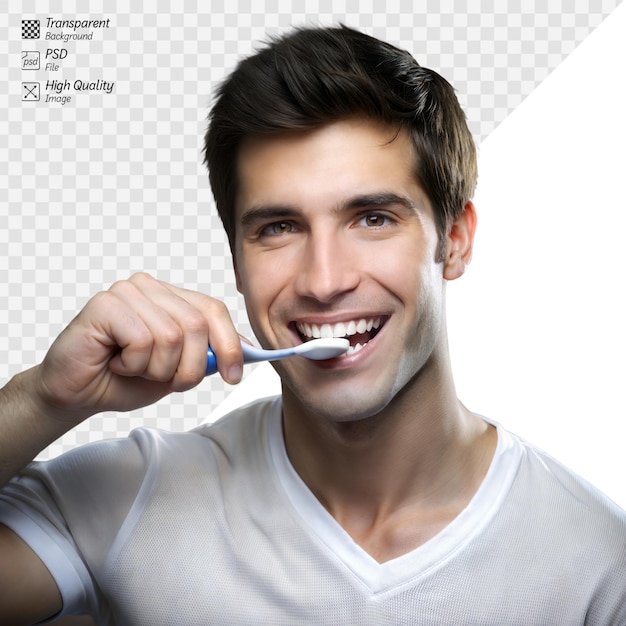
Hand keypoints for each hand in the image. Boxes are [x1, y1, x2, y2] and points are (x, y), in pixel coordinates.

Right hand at [33, 273, 242, 423]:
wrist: (79, 394)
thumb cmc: (125, 379)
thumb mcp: (178, 370)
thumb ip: (208, 355)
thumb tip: (247, 350)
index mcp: (171, 297)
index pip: (214, 310)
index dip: (229, 344)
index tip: (233, 376)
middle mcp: (151, 288)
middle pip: (197, 326)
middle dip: (189, 367)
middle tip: (166, 380)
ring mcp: (127, 292)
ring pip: (172, 336)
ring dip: (157, 368)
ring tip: (135, 368)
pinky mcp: (105, 304)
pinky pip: (143, 340)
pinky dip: (134, 364)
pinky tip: (116, 361)